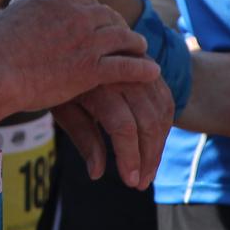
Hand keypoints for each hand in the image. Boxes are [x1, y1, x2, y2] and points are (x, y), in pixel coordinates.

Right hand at [0, 0, 157, 110]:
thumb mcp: (9, 16)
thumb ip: (23, 11)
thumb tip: (15, 10)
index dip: (96, 11)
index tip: (100, 19)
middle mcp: (77, 13)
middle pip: (107, 16)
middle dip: (118, 24)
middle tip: (125, 34)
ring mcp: (88, 40)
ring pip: (122, 38)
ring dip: (134, 43)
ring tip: (141, 49)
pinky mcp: (92, 68)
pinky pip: (126, 66)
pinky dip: (142, 68)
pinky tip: (152, 72)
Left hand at [53, 77, 171, 188]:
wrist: (73, 46)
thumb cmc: (63, 82)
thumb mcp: (64, 109)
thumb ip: (84, 139)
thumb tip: (97, 174)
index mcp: (99, 85)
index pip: (124, 127)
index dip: (130, 157)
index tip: (131, 181)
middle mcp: (124, 74)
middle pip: (148, 122)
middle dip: (148, 157)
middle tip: (141, 183)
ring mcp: (140, 70)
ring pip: (161, 113)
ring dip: (159, 147)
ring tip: (148, 172)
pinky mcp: (150, 70)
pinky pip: (166, 102)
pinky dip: (164, 128)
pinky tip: (154, 149)